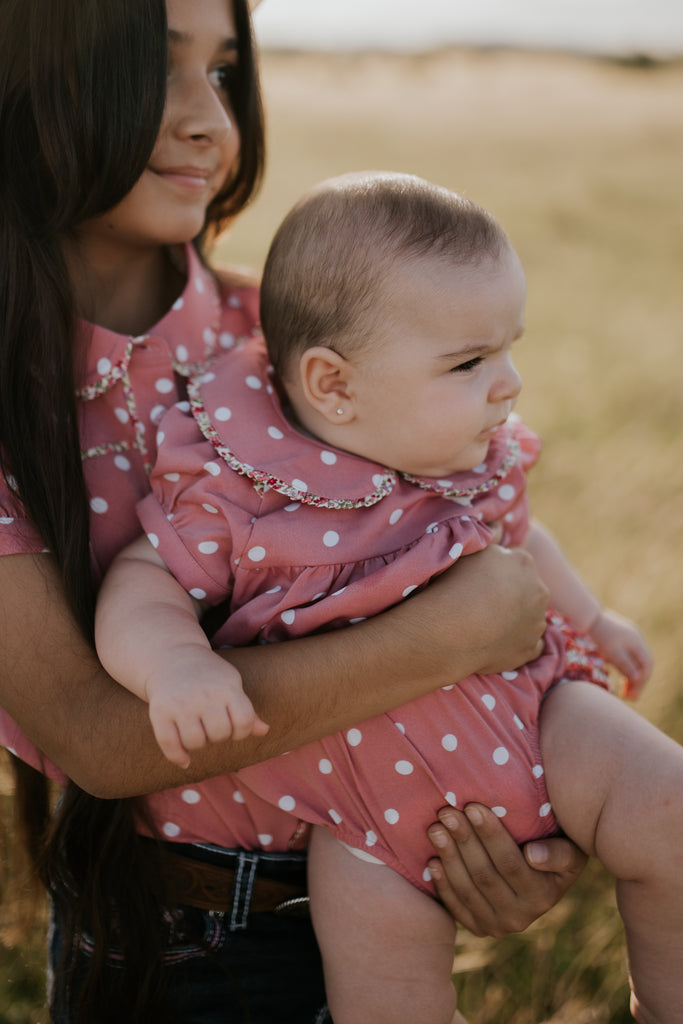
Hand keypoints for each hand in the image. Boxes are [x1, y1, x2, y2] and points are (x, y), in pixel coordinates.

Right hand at [147, 647, 268, 767]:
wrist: (173, 658)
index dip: (242, 731)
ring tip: (197, 731)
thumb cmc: (209, 676)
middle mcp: (203, 695)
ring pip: (195, 743)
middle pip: (220, 735)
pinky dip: (177, 757)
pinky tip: (185, 760)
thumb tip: (264, 731)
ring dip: (199, 745)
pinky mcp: (159, 711)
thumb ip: (247, 710)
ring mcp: (180, 703)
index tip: (233, 726)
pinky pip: (169, 744)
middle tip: (211, 725)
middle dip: (219, 736)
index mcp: (226, 687)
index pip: (244, 722)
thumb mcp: (231, 685)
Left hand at [426, 804, 586, 936]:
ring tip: (435, 828)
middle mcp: (520, 918)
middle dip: (464, 840)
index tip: (473, 807)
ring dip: (449, 857)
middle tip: (447, 811)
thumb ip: (560, 853)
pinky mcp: (477, 928)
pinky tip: (432, 860)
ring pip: (467, 889)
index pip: (510, 863)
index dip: (490, 835)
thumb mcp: (572, 848)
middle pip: (484, 875)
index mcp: (543, 896)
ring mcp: (497, 926)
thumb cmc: (556, 850)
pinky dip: (442, 884)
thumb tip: (533, 854)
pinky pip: (456, 906)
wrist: (543, 881)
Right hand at [429, 545, 548, 676]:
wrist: (452, 630)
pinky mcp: (531, 650)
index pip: (514, 562)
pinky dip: (517, 642)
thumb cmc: (456, 585)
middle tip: (483, 602)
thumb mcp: (470, 551)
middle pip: (527, 589)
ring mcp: (538, 622)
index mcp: (524, 562)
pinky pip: (530, 644)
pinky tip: (497, 642)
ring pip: (530, 616)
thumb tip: (500, 527)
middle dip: (512, 593)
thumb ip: (491, 537)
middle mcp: (539, 590)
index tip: (481, 579)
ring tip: (487, 625)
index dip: (497, 571)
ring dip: (516, 618)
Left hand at [590, 609, 652, 697]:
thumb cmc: (596, 634)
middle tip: (628, 697)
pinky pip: (627, 654)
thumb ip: (625, 665)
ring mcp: (627, 635)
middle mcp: (635, 637)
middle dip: (637, 681)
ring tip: (623, 690)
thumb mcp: (611, 652)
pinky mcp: (618, 635)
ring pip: (635, 659)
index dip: (642, 681)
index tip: (632, 695)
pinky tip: (617, 676)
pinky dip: (625, 667)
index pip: (647, 664)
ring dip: (631, 675)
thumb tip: (638, 678)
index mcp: (636, 640)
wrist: (583, 615)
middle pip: (642, 663)